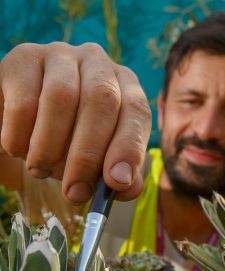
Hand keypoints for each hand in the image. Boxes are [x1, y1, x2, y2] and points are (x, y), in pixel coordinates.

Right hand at [0, 42, 150, 203]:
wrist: (22, 126)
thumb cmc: (68, 144)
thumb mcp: (95, 162)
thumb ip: (115, 176)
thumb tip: (128, 188)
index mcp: (124, 86)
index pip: (136, 111)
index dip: (128, 147)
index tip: (116, 182)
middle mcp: (97, 63)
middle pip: (101, 100)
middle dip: (87, 155)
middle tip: (75, 192)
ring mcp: (59, 55)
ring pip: (61, 97)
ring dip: (49, 148)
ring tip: (40, 170)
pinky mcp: (22, 59)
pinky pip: (23, 102)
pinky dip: (19, 137)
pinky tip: (18, 149)